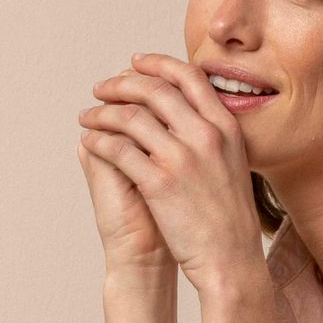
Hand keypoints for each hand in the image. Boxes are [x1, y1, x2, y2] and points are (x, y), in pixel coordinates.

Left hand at [78, 54, 262, 290]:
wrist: (231, 260)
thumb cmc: (230, 221)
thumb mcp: (234, 166)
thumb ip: (216, 137)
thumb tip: (197, 115)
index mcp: (225, 127)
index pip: (189, 77)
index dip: (158, 64)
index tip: (135, 62)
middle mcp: (206, 136)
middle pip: (156, 90)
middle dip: (122, 83)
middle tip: (102, 88)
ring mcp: (183, 158)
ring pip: (132, 117)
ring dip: (103, 112)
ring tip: (88, 116)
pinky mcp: (160, 183)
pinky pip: (120, 150)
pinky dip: (100, 141)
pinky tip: (90, 141)